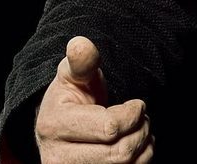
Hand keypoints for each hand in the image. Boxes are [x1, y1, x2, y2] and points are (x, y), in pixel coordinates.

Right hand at [34, 36, 154, 162]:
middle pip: (120, 153)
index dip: (133, 112)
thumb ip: (82, 61)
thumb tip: (79, 44)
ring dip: (142, 145)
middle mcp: (56, 160)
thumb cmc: (73, 96)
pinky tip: (135, 146)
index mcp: (54, 126)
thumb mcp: (74, 74)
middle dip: (141, 129)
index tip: (136, 103)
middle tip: (142, 116)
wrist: (62, 129)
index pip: (110, 128)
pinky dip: (140, 161)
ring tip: (139, 129)